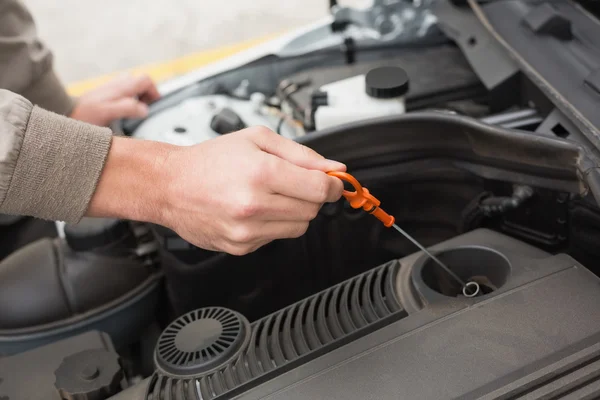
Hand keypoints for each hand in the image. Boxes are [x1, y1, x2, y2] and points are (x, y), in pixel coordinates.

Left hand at [70, 74, 159, 125]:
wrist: (66, 113)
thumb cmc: (85, 115)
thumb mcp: (108, 113)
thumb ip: (128, 108)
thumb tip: (144, 109)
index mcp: (120, 88)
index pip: (146, 81)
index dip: (154, 93)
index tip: (153, 107)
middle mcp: (117, 85)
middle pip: (142, 81)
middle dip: (149, 93)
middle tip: (147, 108)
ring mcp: (111, 88)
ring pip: (133, 85)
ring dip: (139, 95)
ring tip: (137, 109)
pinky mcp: (106, 93)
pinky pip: (124, 90)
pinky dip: (129, 98)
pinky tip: (124, 110)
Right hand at [88, 127, 345, 255]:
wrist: (170, 185)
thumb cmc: (209, 160)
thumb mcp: (257, 139)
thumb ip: (301, 154)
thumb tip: (333, 168)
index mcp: (261, 173)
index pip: (319, 189)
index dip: (332, 186)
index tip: (332, 183)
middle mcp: (254, 205)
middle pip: (312, 209)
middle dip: (311, 196)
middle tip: (294, 183)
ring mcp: (247, 230)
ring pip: (299, 227)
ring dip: (294, 211)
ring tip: (270, 195)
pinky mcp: (241, 246)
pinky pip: (276, 237)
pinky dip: (274, 224)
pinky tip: (255, 210)